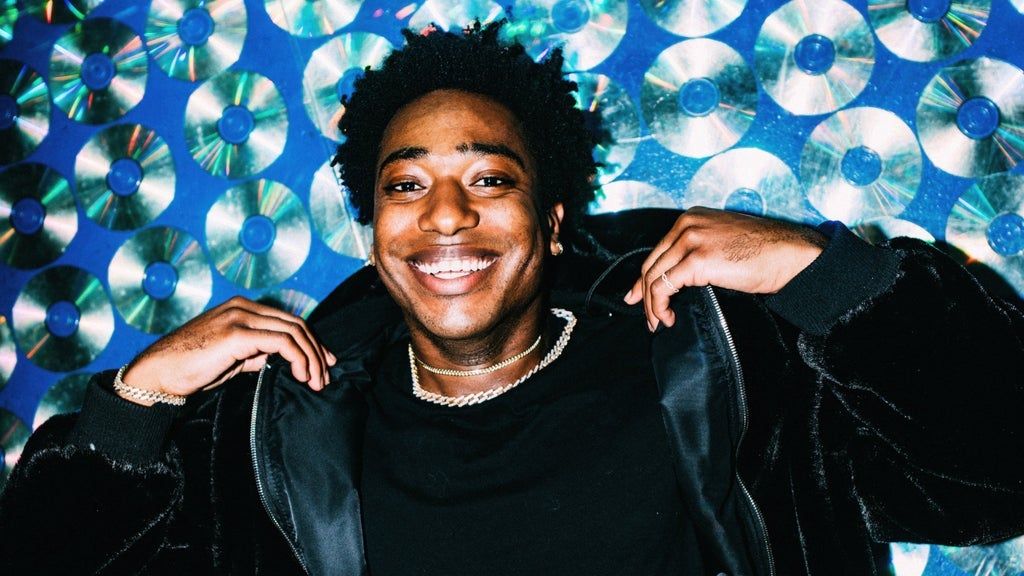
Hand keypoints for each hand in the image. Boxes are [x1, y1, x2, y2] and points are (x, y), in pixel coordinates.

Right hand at [119, 296, 335, 404]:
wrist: (158, 373)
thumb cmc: (190, 367)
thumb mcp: (231, 357)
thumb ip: (255, 352)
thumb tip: (279, 359)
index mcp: (242, 308)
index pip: (288, 321)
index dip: (311, 342)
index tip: (323, 363)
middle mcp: (243, 307)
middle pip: (296, 324)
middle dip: (317, 351)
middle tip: (324, 376)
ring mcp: (239, 317)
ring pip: (293, 332)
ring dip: (311, 358)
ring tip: (315, 381)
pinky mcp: (236, 334)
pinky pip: (281, 342)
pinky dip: (298, 358)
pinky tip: (300, 375)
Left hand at [623, 207, 826, 330]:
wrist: (790, 254)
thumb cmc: (765, 252)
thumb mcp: (722, 242)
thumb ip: (698, 251)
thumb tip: (679, 277)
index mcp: (692, 218)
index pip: (658, 250)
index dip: (644, 277)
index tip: (637, 296)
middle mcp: (687, 225)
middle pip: (651, 264)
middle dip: (643, 294)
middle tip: (647, 317)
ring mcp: (691, 240)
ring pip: (654, 277)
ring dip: (652, 305)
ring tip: (659, 322)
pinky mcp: (697, 260)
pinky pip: (665, 287)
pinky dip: (661, 306)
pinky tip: (668, 318)